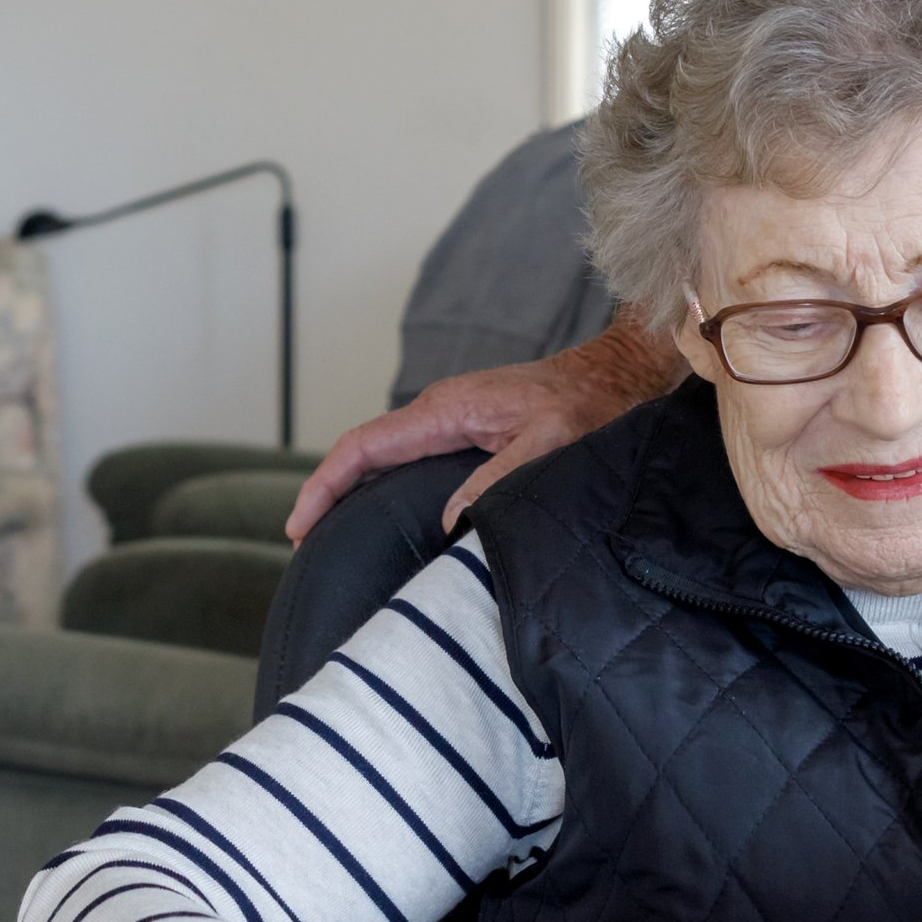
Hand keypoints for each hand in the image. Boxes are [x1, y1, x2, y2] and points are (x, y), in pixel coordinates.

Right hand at [284, 323, 679, 538]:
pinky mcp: (468, 431)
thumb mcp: (549, 444)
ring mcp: (452, 420)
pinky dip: (382, 487)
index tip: (298, 527)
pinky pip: (409, 460)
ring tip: (330, 541)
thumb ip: (498, 480)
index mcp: (446, 410)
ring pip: (383, 456)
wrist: (622, 373)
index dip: (324, 486)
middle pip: (362, 452)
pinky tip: (382, 519)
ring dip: (351, 492)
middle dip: (326, 494)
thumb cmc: (592, 403)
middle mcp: (440, 411)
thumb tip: (451, 524)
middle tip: (303, 547)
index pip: (363, 446)